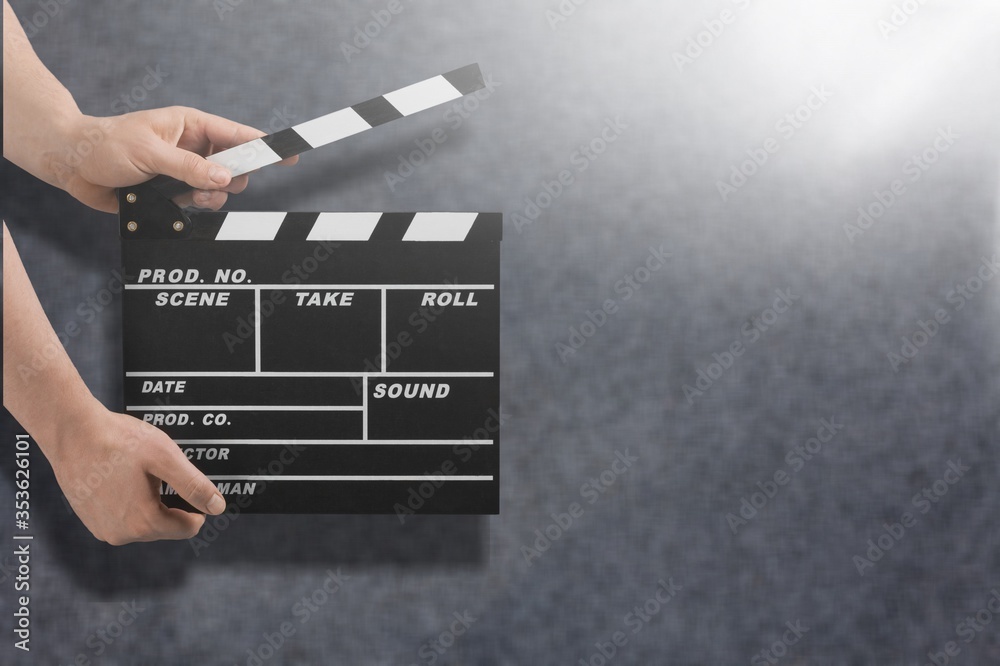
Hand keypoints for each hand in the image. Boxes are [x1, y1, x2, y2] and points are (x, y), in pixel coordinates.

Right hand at [48, 404, 226, 545]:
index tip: (189, 482)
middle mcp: (122, 534)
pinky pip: (123, 517)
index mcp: (144, 523)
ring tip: (138, 473)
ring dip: (150, 501)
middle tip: (158, 471)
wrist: (71, 432)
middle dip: (170, 501)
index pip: (188, 528)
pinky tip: (122, 478)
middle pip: (166, 526)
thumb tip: (217, 507)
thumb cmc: (118, 441)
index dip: (197, 506)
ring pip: (144, 522)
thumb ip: (194, 485)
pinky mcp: (90, 520)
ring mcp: (103, 529)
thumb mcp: (165, 457)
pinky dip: (130, 501)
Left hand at [52, 106, 296, 212]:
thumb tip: (224, 177)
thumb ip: (189, 167)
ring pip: (222, 188)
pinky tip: (177, 202)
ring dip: (212, 196)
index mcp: (191, 126)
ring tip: (189, 196)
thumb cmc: (107, 146)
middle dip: (232, 178)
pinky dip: (195, 207)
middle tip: (214, 183)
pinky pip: (202, 203)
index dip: (265, 145)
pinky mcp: (176, 192)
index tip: (290, 155)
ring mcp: (186, 170)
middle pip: (236, 166)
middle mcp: (194, 147)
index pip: (238, 134)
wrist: (75, 166)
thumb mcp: (149, 153)